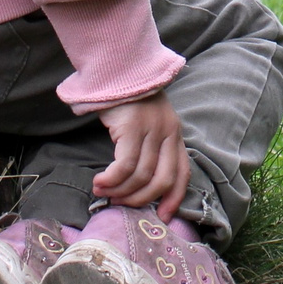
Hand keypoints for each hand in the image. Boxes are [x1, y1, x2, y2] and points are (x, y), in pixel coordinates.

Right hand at [95, 92, 190, 220]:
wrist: (118, 66)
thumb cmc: (128, 97)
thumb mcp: (148, 121)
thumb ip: (150, 146)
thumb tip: (138, 183)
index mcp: (175, 133)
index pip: (182, 173)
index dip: (174, 198)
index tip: (162, 217)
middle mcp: (168, 133)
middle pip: (162, 180)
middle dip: (141, 199)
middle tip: (120, 205)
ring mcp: (151, 130)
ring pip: (141, 176)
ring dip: (121, 191)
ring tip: (104, 193)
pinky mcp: (132, 127)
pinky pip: (124, 165)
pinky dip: (112, 180)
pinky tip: (100, 182)